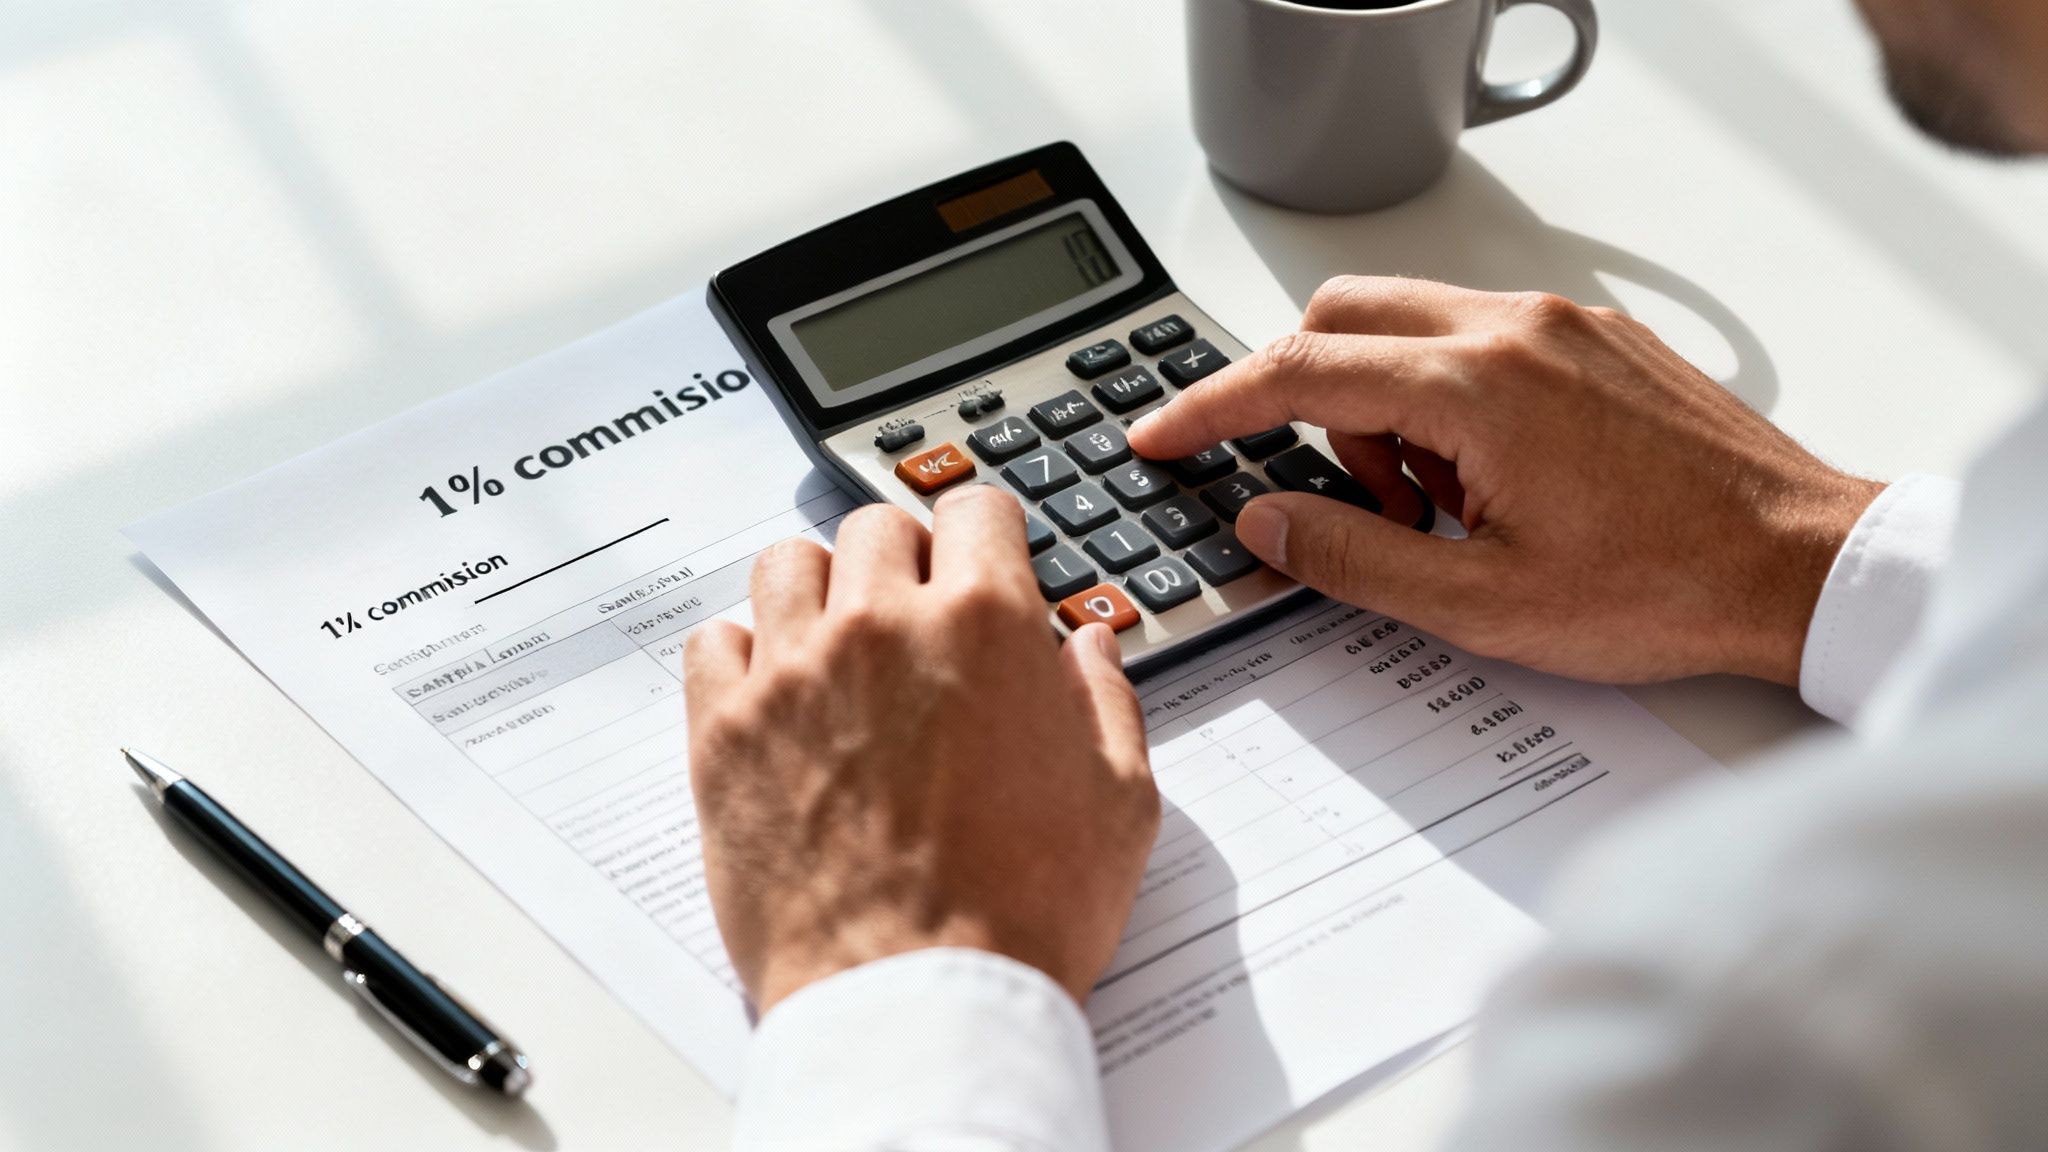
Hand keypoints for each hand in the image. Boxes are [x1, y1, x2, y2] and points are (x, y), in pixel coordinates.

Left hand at [683, 485, 1159, 1011]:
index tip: (983, 562)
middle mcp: (879, 629)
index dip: (987, 537)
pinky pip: (714, 642)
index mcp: (983, 625)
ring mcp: (792, 676)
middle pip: (876, 527)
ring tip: (842, 646)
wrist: (919, 1001)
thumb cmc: (1022, 914)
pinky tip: (779, 696)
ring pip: (786, 564)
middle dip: (906, 562)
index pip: (975, 509)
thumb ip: (1106, 702)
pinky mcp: (725, 734)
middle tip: (920, 620)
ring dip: (820, 591)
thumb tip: (1088, 648)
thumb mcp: (1119, 802)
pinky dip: (744, 655)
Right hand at [1129, 277, 1881, 685]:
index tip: (1159, 434)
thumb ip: (1351, 558)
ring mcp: (1561, 324)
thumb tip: (1264, 522)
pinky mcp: (1593, 338)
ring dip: (1383, 411)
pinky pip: (1473, 339)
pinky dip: (1443, 401)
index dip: (1210, 407)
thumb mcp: (1482, 606)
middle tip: (1343, 499)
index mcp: (1478, 387)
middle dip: (1305, 403)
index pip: (1297, 369)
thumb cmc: (1668, 587)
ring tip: (1442, 513)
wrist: (1804, 566)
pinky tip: (1489, 485)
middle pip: (1340, 319)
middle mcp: (1516, 328)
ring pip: (1406, 328)